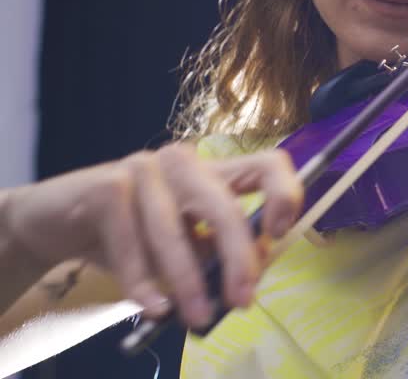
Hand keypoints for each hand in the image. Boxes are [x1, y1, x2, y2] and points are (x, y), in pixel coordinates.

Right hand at [0, 144, 301, 327]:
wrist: (49, 224)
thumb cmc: (126, 234)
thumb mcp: (179, 243)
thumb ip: (213, 251)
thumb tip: (250, 275)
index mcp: (211, 172)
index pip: (266, 165)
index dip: (285, 193)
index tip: (281, 232)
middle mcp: (183, 163)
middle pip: (224, 206)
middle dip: (238, 259)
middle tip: (242, 301)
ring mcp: (144, 168)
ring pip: (175, 232)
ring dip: (188, 282)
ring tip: (196, 317)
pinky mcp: (106, 186)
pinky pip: (131, 244)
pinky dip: (142, 282)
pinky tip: (152, 306)